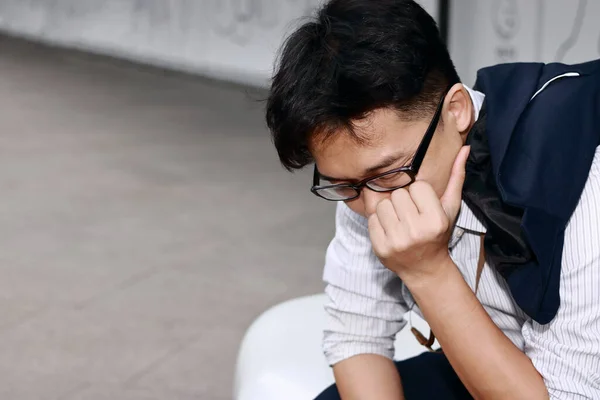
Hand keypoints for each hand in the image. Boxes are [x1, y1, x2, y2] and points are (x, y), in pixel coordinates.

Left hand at [368, 146, 469, 282]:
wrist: (425, 269)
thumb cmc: (438, 233)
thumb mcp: (450, 208)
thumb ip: (456, 178)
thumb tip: (464, 148)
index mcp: (435, 220)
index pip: (417, 187)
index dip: (419, 194)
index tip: (423, 207)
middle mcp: (416, 231)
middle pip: (397, 195)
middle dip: (402, 202)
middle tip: (410, 215)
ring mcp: (396, 241)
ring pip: (381, 205)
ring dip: (388, 211)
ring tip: (399, 222)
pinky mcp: (380, 248)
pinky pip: (371, 220)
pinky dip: (378, 223)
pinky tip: (390, 231)